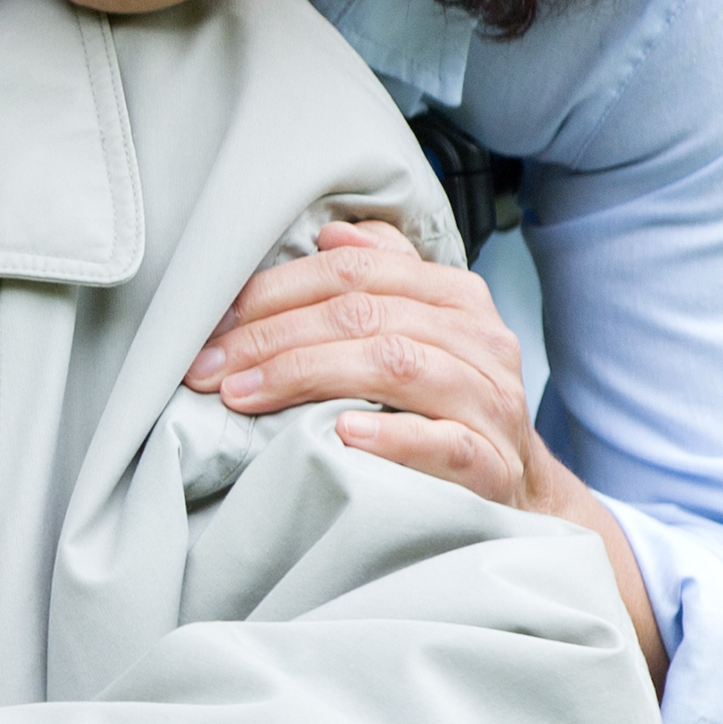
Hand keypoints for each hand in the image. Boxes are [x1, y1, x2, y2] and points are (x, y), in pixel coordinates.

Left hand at [190, 219, 545, 503]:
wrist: (514, 490)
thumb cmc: (445, 405)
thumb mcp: (419, 331)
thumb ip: (381, 275)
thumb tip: (331, 232)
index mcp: (456, 296)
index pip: (356, 271)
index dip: (276, 291)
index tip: (214, 324)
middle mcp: (481, 340)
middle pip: (365, 315)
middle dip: (273, 338)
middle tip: (209, 367)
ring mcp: (492, 403)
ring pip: (397, 365)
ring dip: (307, 376)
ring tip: (245, 395)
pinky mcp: (493, 466)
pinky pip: (444, 443)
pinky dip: (390, 435)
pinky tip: (342, 433)